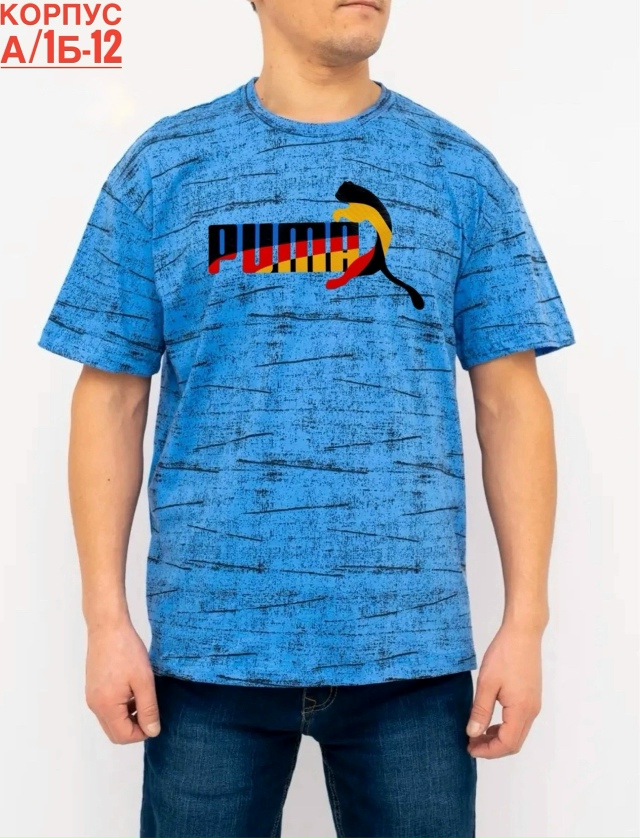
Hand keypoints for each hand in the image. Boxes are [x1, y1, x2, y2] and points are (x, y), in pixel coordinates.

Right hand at [85, 619, 160, 743]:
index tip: (156, 718)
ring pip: (111, 721)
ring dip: (128, 717)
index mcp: (106, 706)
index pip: (123, 736)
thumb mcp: (144, 681)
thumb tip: (152, 731)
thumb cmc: (127, 651)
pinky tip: (132, 689)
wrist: (107, 627)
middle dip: (135, 728)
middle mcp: (95, 706)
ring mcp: (92, 697)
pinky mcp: (93, 688)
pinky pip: (107, 708)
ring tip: (143, 697)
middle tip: (151, 710)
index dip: (142, 732)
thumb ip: (148, 709)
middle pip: (115, 732)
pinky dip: (120, 707)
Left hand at [466, 623, 542, 758]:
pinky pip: (519, 721)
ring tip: (477, 732)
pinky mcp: (531, 696)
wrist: (523, 633)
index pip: (507, 744)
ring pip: (517, 733)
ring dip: (498, 737)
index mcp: (521, 710)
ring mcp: (534, 704)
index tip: (469, 748)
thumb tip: (473, 733)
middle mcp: (532, 711)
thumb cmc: (504, 655)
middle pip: (514, 742)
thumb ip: (481, 710)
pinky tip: (490, 720)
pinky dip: (505, 727)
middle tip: (471, 743)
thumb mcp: (487, 683)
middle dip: (493, 747)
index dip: (488, 751)